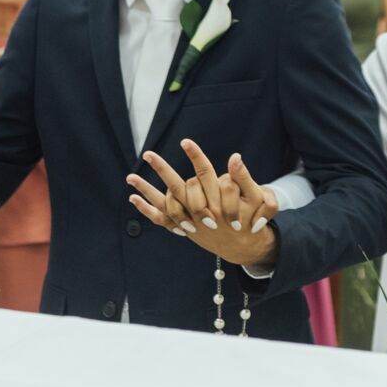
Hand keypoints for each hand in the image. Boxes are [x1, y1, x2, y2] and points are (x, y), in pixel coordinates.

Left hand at [127, 140, 278, 267]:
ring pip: (165, 204)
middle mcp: (200, 212)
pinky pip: (161, 219)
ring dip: (146, 189)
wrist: (241, 245)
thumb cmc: (249, 217)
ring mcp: (188, 221)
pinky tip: (133, 197)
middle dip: (162, 170)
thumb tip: (235, 156)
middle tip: (149, 153)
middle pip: (178, 188)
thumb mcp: (255, 198)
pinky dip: (146, 209)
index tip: (185, 141)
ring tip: (130, 176)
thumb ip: (243, 177)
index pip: (204, 174)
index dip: (195, 157)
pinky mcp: (182, 227)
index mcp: (218, 201)